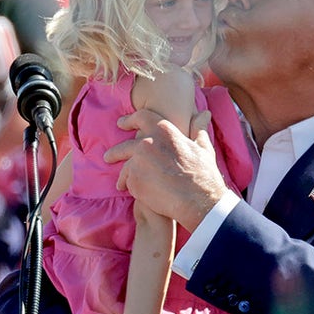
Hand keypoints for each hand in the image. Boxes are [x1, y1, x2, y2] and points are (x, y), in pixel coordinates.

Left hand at [103, 109, 228, 230]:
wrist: (198, 200)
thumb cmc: (203, 174)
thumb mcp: (203, 147)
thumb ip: (198, 129)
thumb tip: (204, 114)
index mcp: (164, 130)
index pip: (141, 117)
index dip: (130, 120)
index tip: (121, 123)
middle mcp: (147, 142)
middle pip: (125, 145)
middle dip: (116, 152)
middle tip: (108, 157)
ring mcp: (138, 161)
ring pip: (126, 166)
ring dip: (123, 175)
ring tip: (120, 183)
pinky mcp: (134, 180)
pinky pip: (129, 182)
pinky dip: (132, 188)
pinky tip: (136, 194)